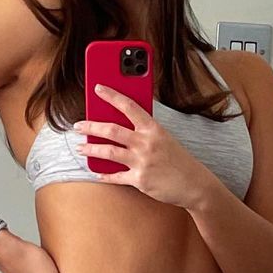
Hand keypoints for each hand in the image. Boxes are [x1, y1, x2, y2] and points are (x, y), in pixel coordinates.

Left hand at [73, 84, 208, 209]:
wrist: (194, 184)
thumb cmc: (179, 160)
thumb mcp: (165, 139)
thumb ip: (145, 132)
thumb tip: (123, 126)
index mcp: (153, 128)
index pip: (129, 106)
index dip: (112, 95)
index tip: (98, 88)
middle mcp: (146, 143)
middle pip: (112, 130)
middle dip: (91, 126)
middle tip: (78, 126)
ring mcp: (142, 162)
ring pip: (108, 152)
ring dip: (91, 150)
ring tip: (80, 148)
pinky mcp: (139, 180)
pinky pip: (116, 176)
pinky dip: (104, 175)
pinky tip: (96, 173)